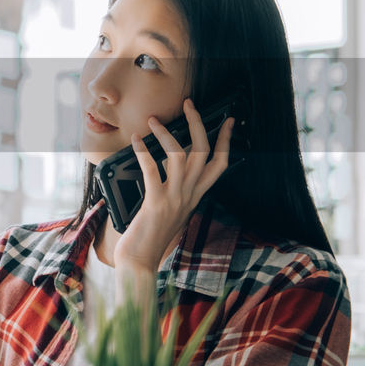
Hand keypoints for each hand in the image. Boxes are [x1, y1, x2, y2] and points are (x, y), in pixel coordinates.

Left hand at [113, 98, 234, 274]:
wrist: (141, 261)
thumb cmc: (151, 235)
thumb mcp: (172, 210)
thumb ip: (176, 190)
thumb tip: (169, 167)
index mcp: (196, 196)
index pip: (220, 164)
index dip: (227, 141)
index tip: (228, 120)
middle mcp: (190, 195)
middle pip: (203, 152)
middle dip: (198, 124)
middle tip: (189, 104)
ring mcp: (175, 198)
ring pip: (180, 155)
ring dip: (166, 134)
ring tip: (152, 120)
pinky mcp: (156, 202)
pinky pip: (152, 169)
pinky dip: (144, 151)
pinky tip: (136, 141)